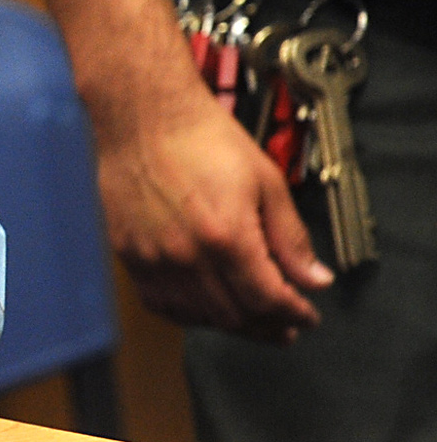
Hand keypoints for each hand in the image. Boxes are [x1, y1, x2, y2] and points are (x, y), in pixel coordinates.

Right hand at [94, 78, 331, 342]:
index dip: (294, 314)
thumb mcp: (266, 181)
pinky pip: (159, 303)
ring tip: (250, 318)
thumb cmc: (201, 138)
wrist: (143, 116)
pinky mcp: (128, 254)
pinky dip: (188, 314)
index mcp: (226, 236)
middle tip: (285, 324)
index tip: (307, 315)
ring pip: (197, 316)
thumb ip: (290, 237)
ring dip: (230, 323)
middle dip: (267, 325)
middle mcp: (186, 255)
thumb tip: (313, 278)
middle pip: (234, 315)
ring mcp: (152, 258)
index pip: (267, 300)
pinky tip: (205, 308)